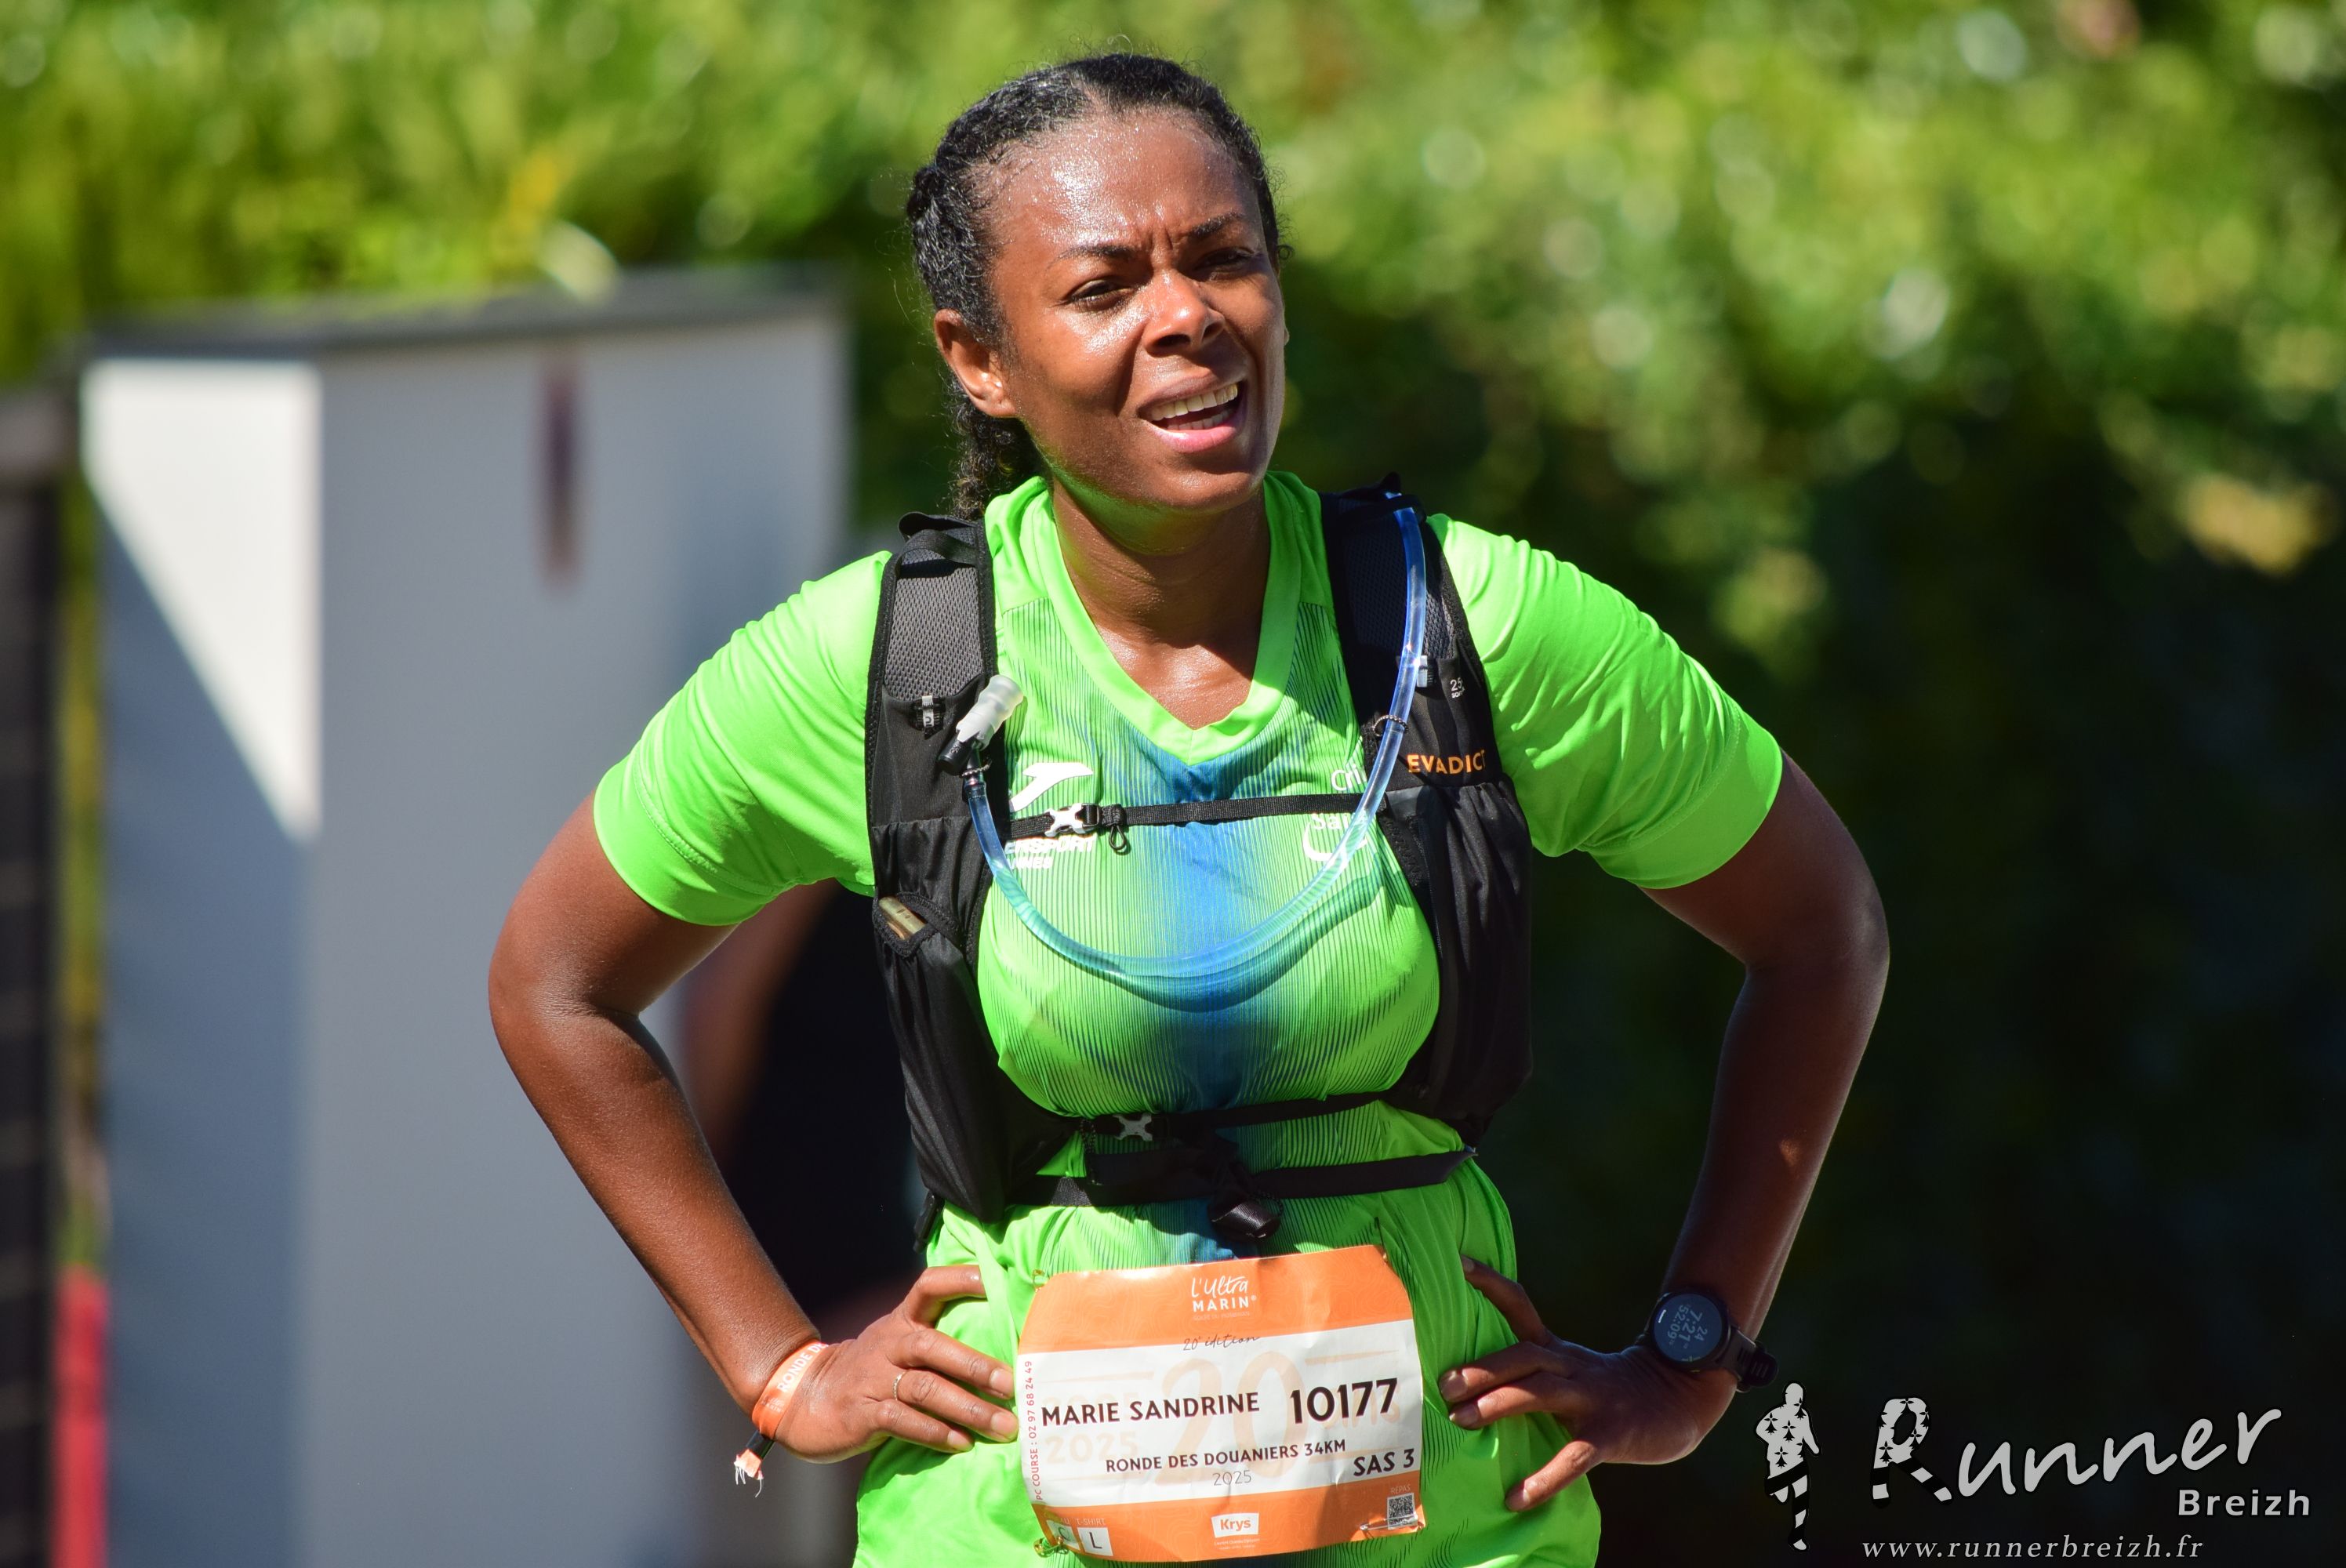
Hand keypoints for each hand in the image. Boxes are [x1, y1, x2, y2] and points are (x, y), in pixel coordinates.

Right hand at [765, 1266, 1017, 1461]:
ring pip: (924, 1388)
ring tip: (1000, 1425)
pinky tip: (962, 1444)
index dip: (958, 1280)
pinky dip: (935, 1433)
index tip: (992, 1282)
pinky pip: (902, 1420)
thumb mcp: (896, 1346)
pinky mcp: (862, 1413)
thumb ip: (936, 1344)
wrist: (805, 1401)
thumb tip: (1001, 1358)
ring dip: (967, 1408)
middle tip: (1011, 1383)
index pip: (928, 1287)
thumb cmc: (869, 1374)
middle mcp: (888, 1344)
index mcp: (901, 1322)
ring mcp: (873, 1378)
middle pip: (932, 1345)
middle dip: (975, 1365)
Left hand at [1440, 1256, 1735, 1509]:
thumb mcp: (1570, 1369)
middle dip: (1482, 1367)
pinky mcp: (1610, 1433)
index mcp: (1558, 1350)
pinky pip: (1573, 1456)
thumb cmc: (1609, 1391)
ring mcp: (1592, 1398)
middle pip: (1524, 1355)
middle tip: (1445, 1384)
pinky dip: (1545, 1479)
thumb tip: (1467, 1387)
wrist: (1678, 1401)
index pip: (1521, 1307)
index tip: (1457, 1262)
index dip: (1491, 1283)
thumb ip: (1530, 1372)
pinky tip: (1518, 1498)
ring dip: (1500, 1403)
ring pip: (1541, 1393)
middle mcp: (1572, 1367)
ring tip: (1461, 1421)